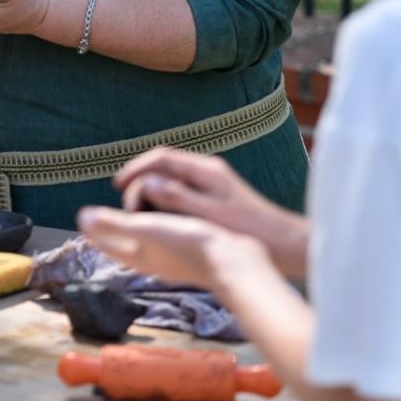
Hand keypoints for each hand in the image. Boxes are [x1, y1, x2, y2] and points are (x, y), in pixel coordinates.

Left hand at [77, 205, 268, 290]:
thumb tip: (82, 217)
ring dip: (136, 231)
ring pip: (147, 245)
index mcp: (140, 256)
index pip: (108, 244)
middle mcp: (154, 262)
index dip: (95, 230)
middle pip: (125, 246)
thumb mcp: (148, 228)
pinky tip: (168, 225)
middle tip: (102, 217)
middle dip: (113, 231)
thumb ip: (116, 224)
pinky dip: (160, 230)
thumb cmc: (190, 244)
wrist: (236, 263)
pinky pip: (167, 241)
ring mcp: (174, 262)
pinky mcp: (192, 257)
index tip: (83, 217)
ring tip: (132, 218)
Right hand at [114, 148, 309, 275]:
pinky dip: (164, 199)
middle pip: (163, 165)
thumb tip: (147, 183)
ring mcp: (211, 182)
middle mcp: (207, 171)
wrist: (282, 243)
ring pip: (171, 178)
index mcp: (206, 170)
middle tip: (127, 203)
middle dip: (141, 179)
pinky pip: (180, 190)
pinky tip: (160, 217)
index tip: (118, 185)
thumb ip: (178, 198)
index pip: (161, 158)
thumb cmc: (247, 229)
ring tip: (138, 211)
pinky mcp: (214, 196)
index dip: (136, 168)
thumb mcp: (209, 214)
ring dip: (151, 190)